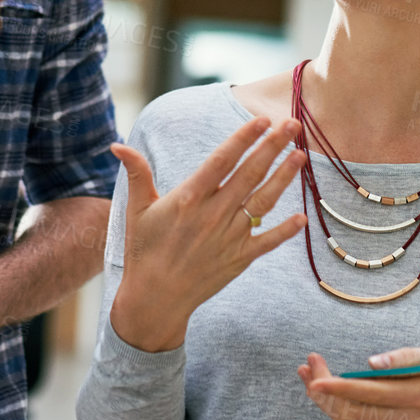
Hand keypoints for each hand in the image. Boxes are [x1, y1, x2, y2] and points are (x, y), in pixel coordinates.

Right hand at [107, 116, 306, 352]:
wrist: (155, 299)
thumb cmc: (143, 251)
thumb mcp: (137, 210)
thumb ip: (136, 173)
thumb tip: (117, 144)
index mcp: (189, 198)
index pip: (222, 159)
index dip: (244, 138)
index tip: (262, 119)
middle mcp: (213, 214)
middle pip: (249, 173)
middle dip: (273, 146)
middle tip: (293, 124)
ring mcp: (229, 237)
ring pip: (263, 201)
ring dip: (284, 177)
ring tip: (301, 156)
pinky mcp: (239, 259)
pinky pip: (267, 241)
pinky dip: (286, 230)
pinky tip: (302, 216)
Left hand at [300, 344, 419, 419]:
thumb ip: (409, 356)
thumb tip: (372, 361)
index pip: (371, 394)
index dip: (338, 386)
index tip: (315, 374)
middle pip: (352, 412)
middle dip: (322, 390)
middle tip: (307, 365)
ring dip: (324, 400)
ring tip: (307, 373)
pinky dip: (337, 408)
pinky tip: (327, 390)